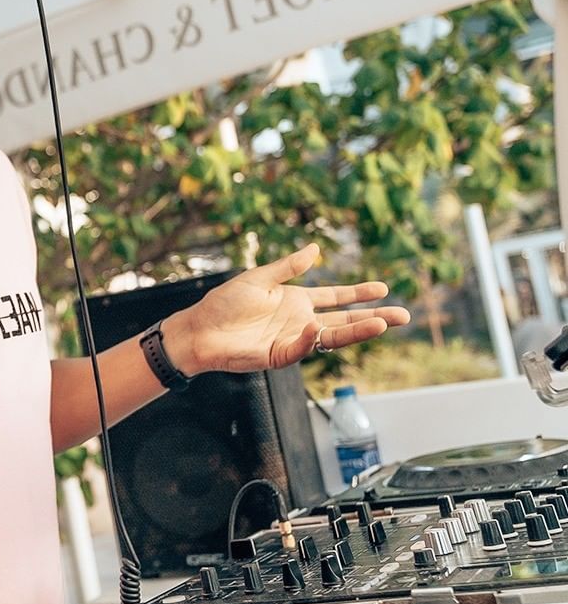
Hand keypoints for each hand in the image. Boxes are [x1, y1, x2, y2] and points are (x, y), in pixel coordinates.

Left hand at [166, 243, 409, 373]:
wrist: (200, 329)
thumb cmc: (224, 303)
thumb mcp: (259, 278)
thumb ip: (288, 266)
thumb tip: (315, 249)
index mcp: (296, 300)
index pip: (336, 297)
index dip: (358, 293)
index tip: (384, 288)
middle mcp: (300, 320)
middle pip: (344, 319)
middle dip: (373, 317)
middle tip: (403, 316)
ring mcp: (293, 339)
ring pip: (332, 336)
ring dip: (357, 331)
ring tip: (383, 324)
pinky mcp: (280, 355)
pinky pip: (302, 348)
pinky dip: (312, 339)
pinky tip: (319, 328)